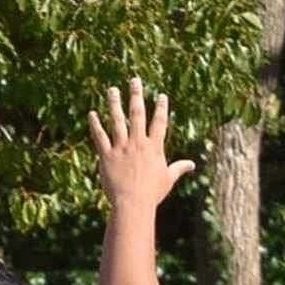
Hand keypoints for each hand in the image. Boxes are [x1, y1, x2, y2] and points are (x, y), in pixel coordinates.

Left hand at [89, 80, 195, 211]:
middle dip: (136, 96)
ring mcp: (121, 148)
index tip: (161, 95)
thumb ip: (178, 168)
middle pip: (138, 114)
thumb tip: (192, 165)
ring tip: (112, 89)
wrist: (133, 203)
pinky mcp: (107, 155)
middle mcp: (138, 143)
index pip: (160, 122)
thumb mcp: (168, 179)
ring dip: (114, 103)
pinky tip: (92, 113)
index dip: (161, 108)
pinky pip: (100, 136)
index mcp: (154, 147)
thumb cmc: (152, 193)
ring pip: (117, 121)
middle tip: (134, 81)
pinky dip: (95, 124)